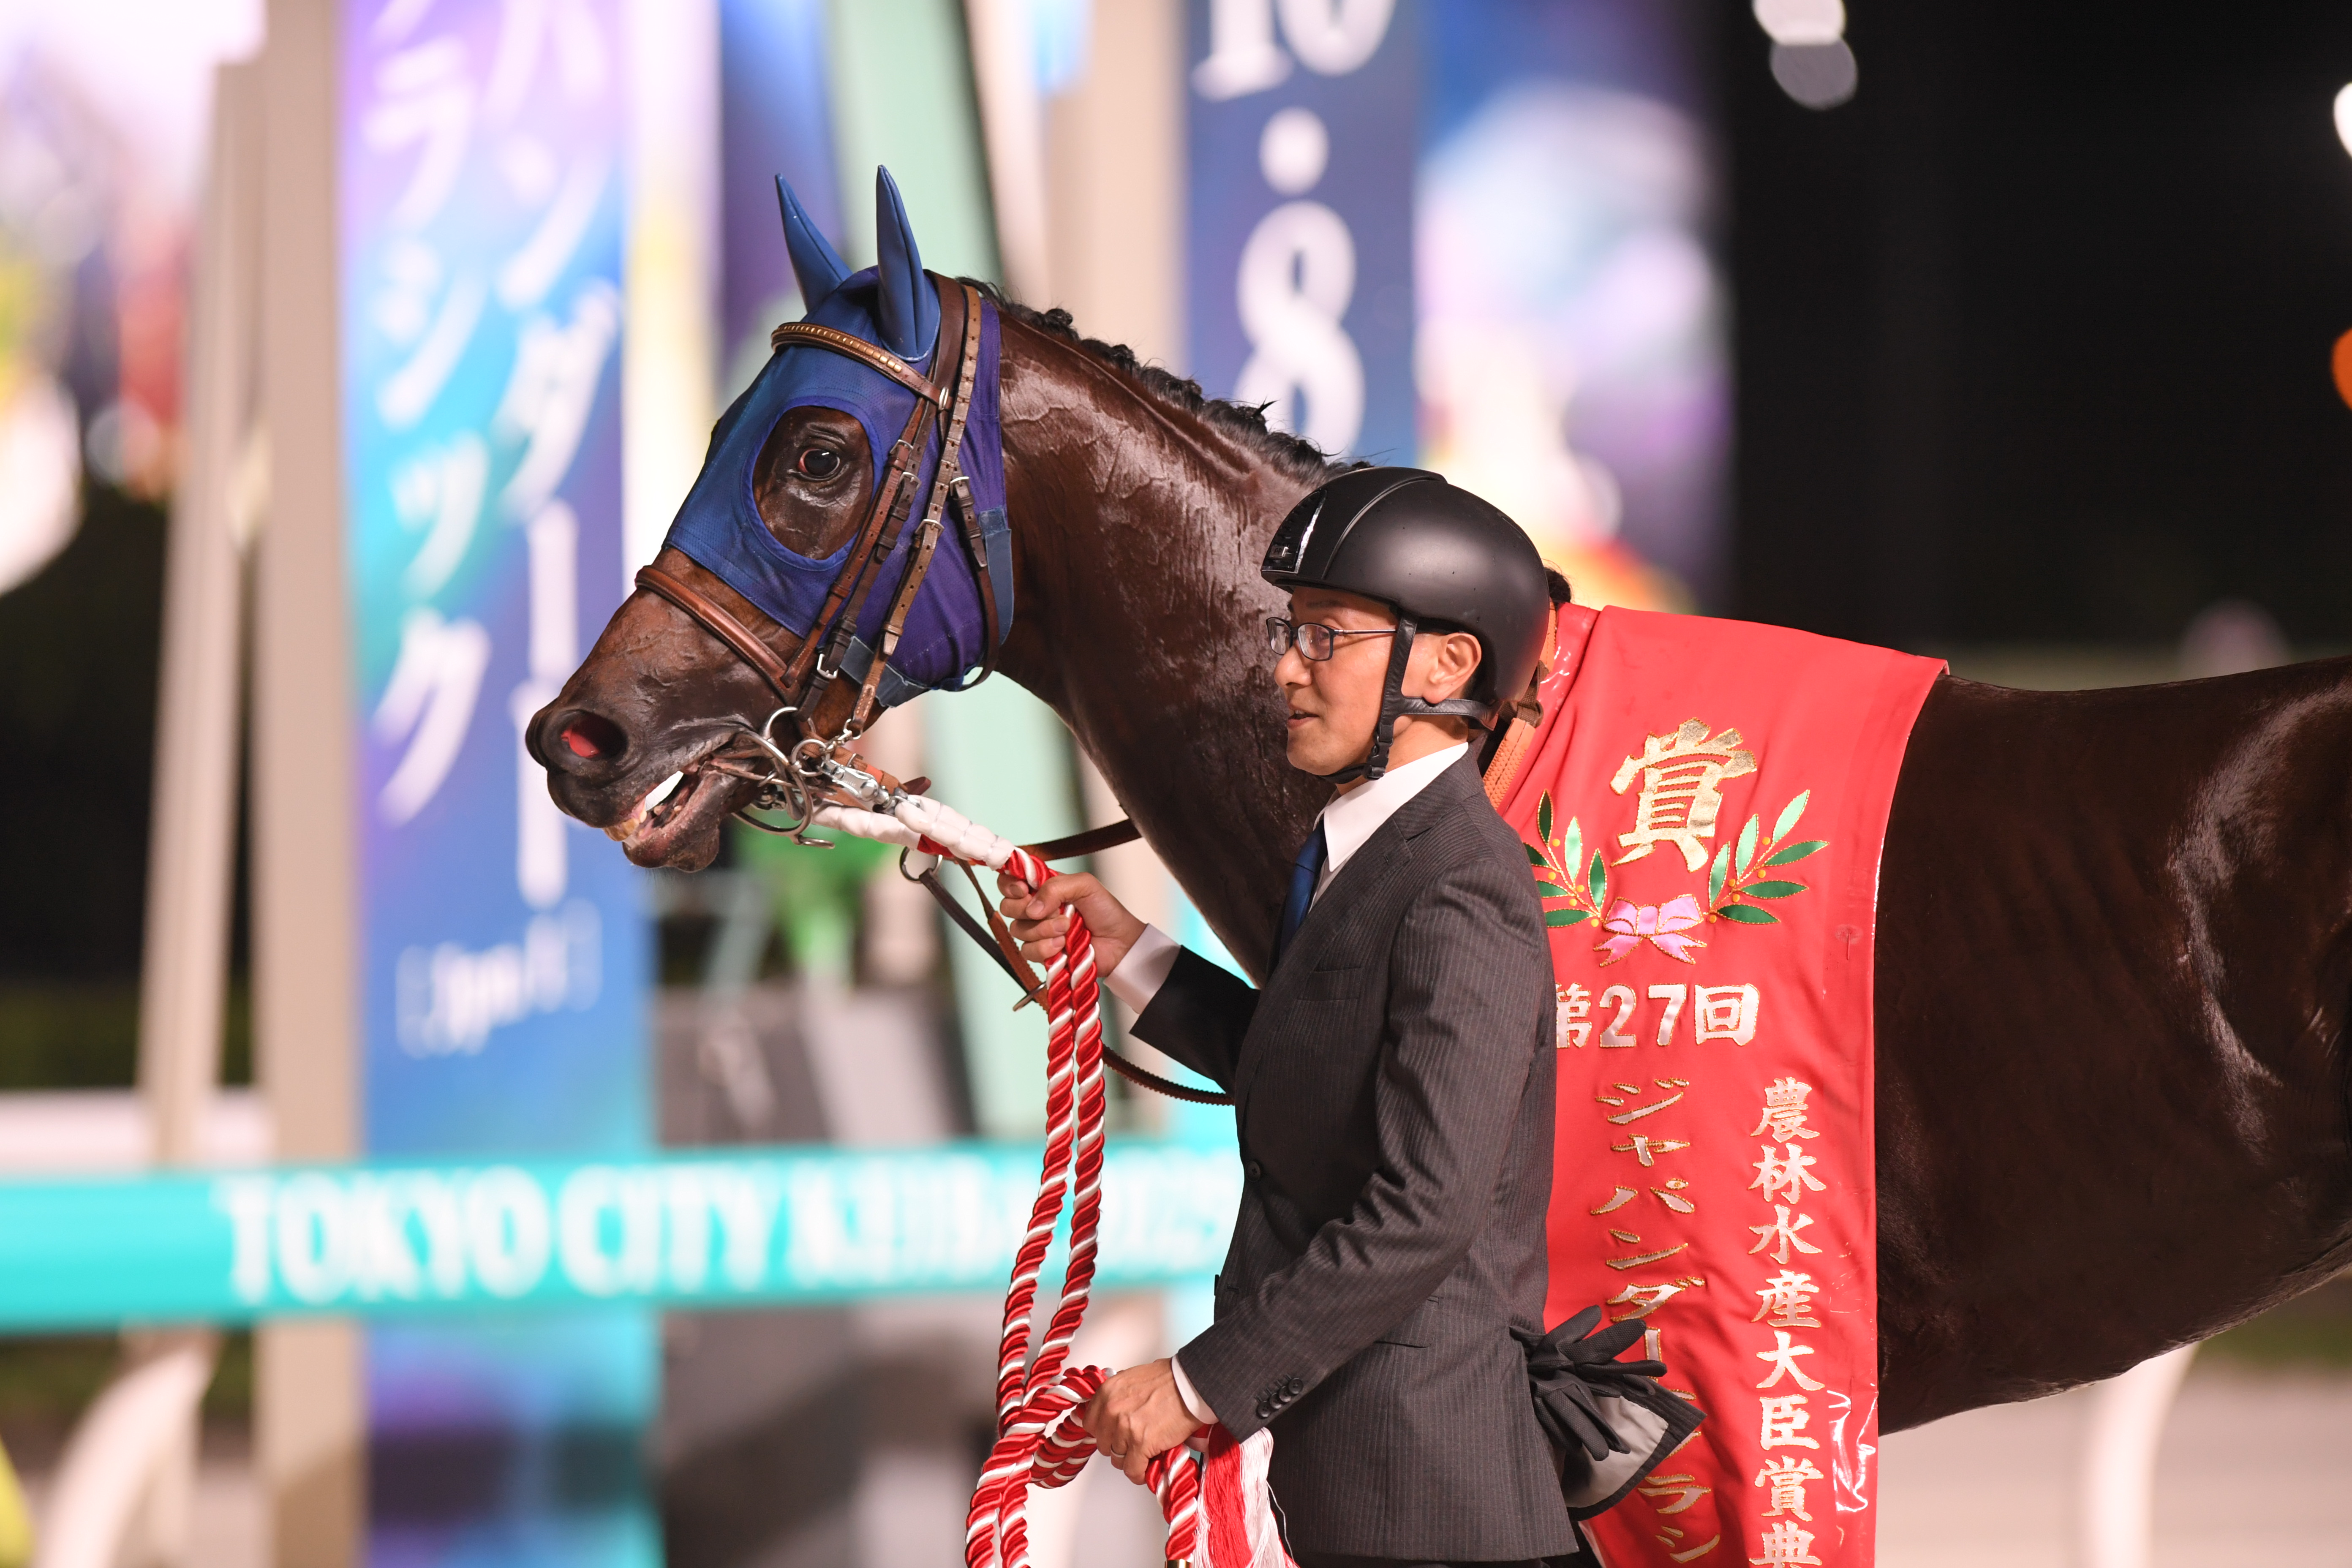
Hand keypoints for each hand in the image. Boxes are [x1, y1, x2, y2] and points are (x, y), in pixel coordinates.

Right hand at [994, 870, 1143, 976]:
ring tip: (1067, 929)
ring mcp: (1037, 932)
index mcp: (1043, 887)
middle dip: (1027, 909)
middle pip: (1007, 907)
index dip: (1009, 885)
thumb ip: (1055, 887)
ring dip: (1043, 929)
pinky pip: (1027, 951)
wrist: (1119, 943)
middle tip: (1057, 911)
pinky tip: (1062, 946)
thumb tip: (1032, 907)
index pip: (1010, 881)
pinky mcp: (1041, 953)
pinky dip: (1044, 948)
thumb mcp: (1085, 885)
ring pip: (1017, 930)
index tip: (1024, 889)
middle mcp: (1036, 908)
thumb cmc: (1105, 910)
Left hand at [1077, 1359, 1207, 1485]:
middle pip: (1103, 1444)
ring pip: (1117, 1459)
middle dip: (1118, 1446)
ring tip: (1144, 1454)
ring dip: (1130, 1459)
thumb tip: (1112, 1416)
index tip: (1113, 1435)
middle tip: (1133, 1444)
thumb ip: (1117, 1398)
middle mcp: (1111, 1410)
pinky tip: (1147, 1469)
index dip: (1104, 1432)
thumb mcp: (1131, 1380)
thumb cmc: (1168, 1379)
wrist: (1191, 1385)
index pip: (1090, 1424)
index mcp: (1107, 1393)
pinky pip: (1132, 1469)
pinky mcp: (1141, 1443)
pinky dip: (1139, 1473)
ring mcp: (1125, 1428)